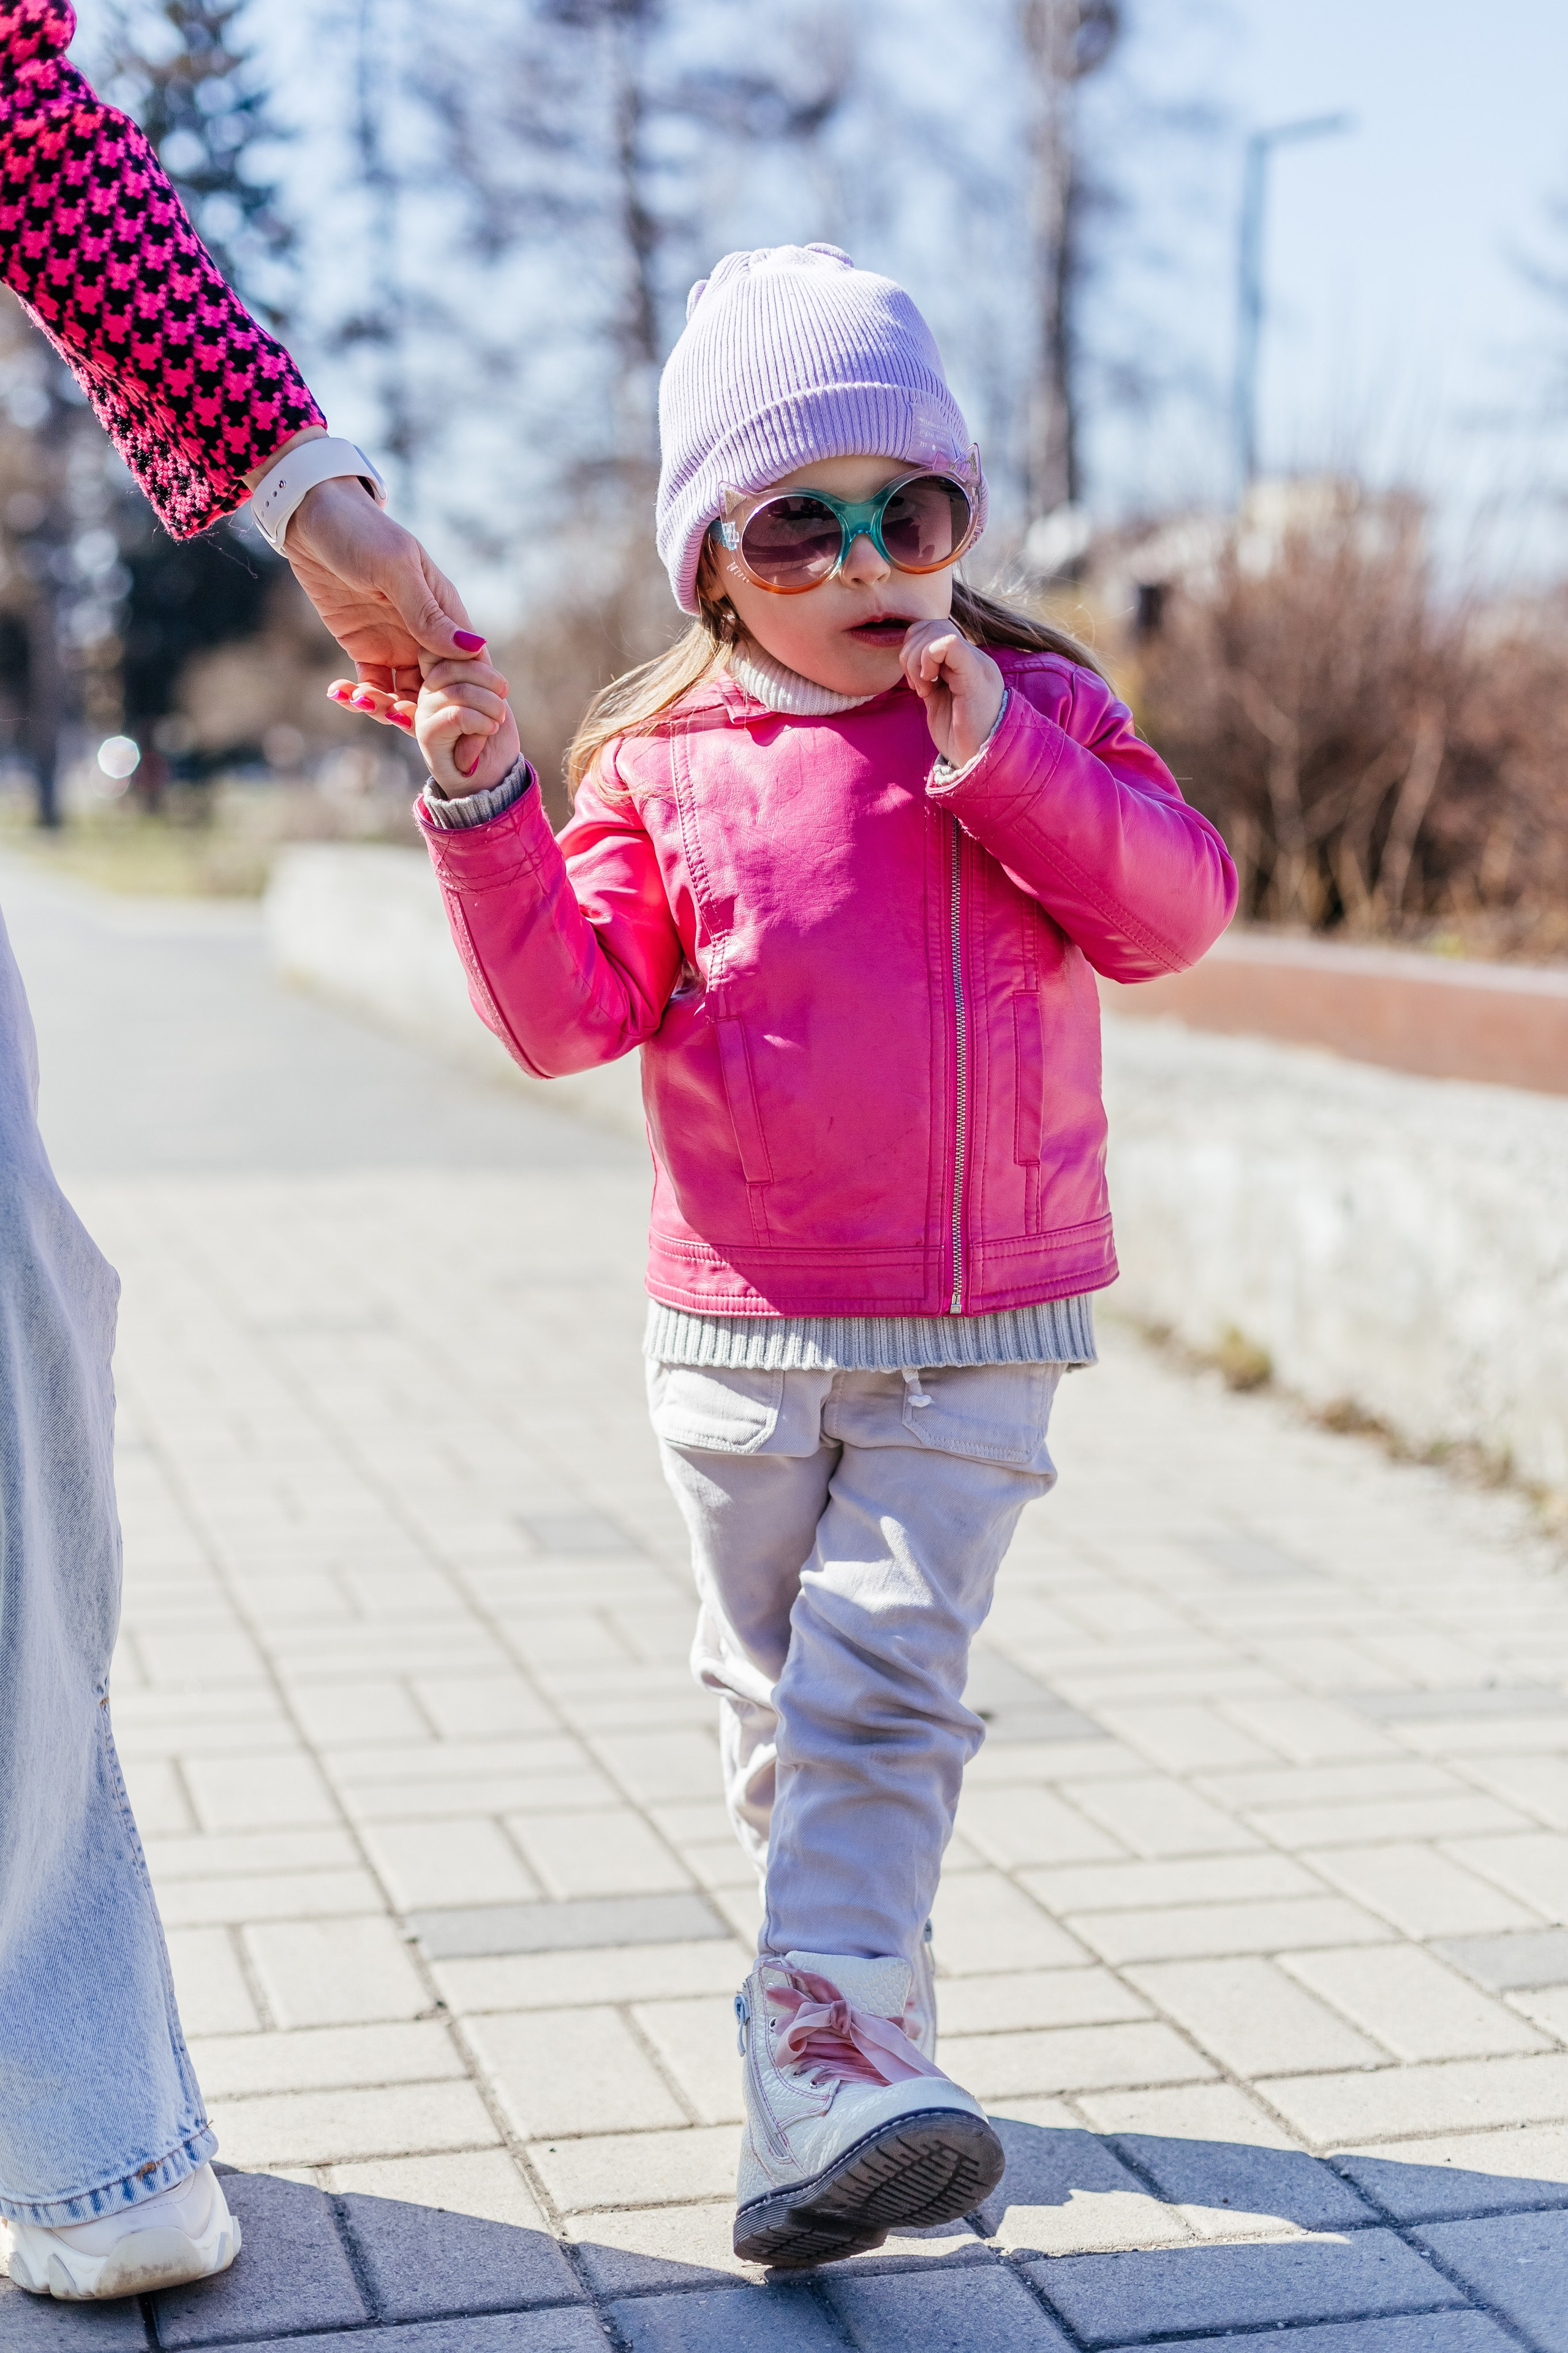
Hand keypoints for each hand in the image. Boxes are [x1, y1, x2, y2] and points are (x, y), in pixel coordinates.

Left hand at [283, 478, 486, 734]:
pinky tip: (346, 698)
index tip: (462, 720)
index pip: (469, 664)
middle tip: (406, 726)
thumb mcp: (396, 570)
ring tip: (368, 707)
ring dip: (392, 710)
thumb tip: (474, 648)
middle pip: (439, 689)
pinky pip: (371, 685)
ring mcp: (395, 643)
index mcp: (444, 613)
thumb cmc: (361, 532)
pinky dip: (363, 699)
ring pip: (405, 694)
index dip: (470, 695)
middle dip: (428, 714)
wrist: (311, 518)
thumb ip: (428, 614)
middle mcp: (424, 634)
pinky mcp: (364, 649)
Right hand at [416, 653, 520, 796]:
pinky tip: (488, 731)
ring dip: (490, 705)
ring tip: (496, 721)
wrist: (491, 778)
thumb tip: (473, 641)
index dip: (474, 658)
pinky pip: (457, 714)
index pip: (445, 647)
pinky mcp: (427, 733)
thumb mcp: (490, 691)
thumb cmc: (491, 734)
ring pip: (458, 690)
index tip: (497, 686)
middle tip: (503, 701)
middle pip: (453, 664)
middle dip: (489, 681)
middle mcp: (425, 690)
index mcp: (438, 675)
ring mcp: (424, 711)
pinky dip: (481, 722)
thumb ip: (478, 665)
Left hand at [900, 619, 1004, 768]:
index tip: (915, 683)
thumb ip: (929, 676)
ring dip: (916, 660)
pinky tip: (929, 686)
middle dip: (911, 653)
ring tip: (924, 689)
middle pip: (930, 625)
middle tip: (918, 686)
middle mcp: (972, 657)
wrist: (981, 762)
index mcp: (964, 662)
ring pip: (936, 630)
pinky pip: (949, 643)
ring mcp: (976, 664)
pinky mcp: (975, 676)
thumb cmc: (961, 738)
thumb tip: (910, 658)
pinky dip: (927, 659)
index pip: (932, 629)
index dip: (912, 649)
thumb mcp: (938, 700)